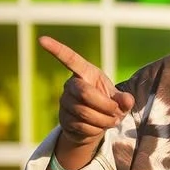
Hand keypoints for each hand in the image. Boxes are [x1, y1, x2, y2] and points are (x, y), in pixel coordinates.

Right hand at [39, 36, 134, 151]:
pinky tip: (100, 127)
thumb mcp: (119, 99)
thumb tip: (127, 100)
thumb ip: (124, 99)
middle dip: (105, 105)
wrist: (96, 126)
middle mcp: (70, 85)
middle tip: (116, 111)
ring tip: (112, 121)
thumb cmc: (108, 105)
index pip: (69, 59)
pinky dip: (97, 130)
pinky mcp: (64, 120)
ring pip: (84, 112)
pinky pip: (82, 126)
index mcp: (85, 73)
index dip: (56, 49)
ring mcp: (65, 103)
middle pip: (84, 93)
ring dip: (104, 120)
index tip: (41, 39)